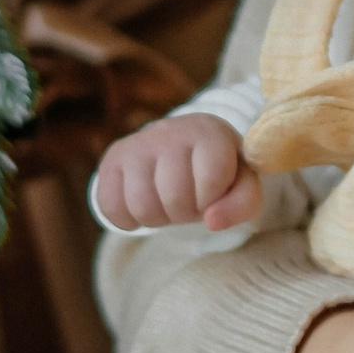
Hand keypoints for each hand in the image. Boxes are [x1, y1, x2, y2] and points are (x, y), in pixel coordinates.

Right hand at [91, 112, 260, 234]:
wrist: (184, 145)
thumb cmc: (218, 169)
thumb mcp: (242, 183)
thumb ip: (242, 204)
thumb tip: (212, 222)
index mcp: (209, 133)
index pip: (211, 180)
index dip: (212, 199)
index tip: (212, 193)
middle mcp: (171, 130)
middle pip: (174, 198)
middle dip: (185, 213)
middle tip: (189, 201)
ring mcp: (138, 143)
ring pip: (142, 206)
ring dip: (158, 218)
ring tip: (167, 202)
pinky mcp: (113, 158)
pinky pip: (110, 206)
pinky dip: (128, 219)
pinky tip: (144, 204)